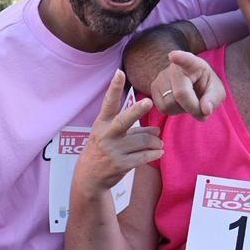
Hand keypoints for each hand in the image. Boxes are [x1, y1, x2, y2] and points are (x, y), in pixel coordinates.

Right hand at [74, 70, 159, 194]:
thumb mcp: (111, 136)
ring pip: (143, 140)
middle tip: (148, 102)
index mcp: (102, 124)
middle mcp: (106, 135)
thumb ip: (134, 130)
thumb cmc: (103, 150)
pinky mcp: (121, 165)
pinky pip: (145, 156)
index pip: (109, 103)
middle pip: (124, 120)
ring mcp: (113, 151)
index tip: (119, 72)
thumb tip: (157, 130)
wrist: (89, 177)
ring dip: (155, 141)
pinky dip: (154, 153)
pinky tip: (159, 152)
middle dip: (136, 111)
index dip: (114, 87)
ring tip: (159, 143)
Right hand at [150, 51, 223, 119]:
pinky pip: (163, 108)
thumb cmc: (204, 86)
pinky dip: (173, 110)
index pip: (186, 60)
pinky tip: (179, 103)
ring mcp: (161, 77)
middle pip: (180, 93)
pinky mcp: (154, 88)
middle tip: (201, 108)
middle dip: (192, 106)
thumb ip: (213, 100)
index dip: (180, 58)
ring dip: (182, 109)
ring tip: (188, 101)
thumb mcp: (216, 91)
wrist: (191, 83)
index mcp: (193, 64)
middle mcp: (174, 68)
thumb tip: (205, 110)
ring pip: (170, 103)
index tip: (173, 56)